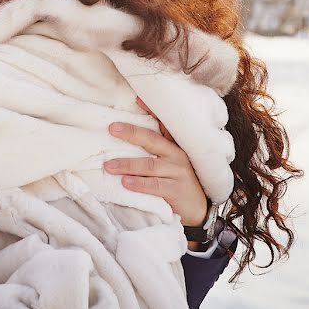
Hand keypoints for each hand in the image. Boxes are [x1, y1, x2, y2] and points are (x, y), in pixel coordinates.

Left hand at [104, 96, 208, 227]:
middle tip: (112, 128)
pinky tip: (125, 182)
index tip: (136, 99)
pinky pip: (156, 185)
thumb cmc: (178, 182)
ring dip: (127, 164)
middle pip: (152, 140)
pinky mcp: (176, 190)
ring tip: (108, 166)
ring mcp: (178, 172)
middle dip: (131, 133)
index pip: (163, 123)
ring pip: (150, 164)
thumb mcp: (170, 162)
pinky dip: (139, 183)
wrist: (200, 210)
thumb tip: (123, 134)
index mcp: (174, 145)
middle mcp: (177, 155)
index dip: (151, 110)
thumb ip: (153, 149)